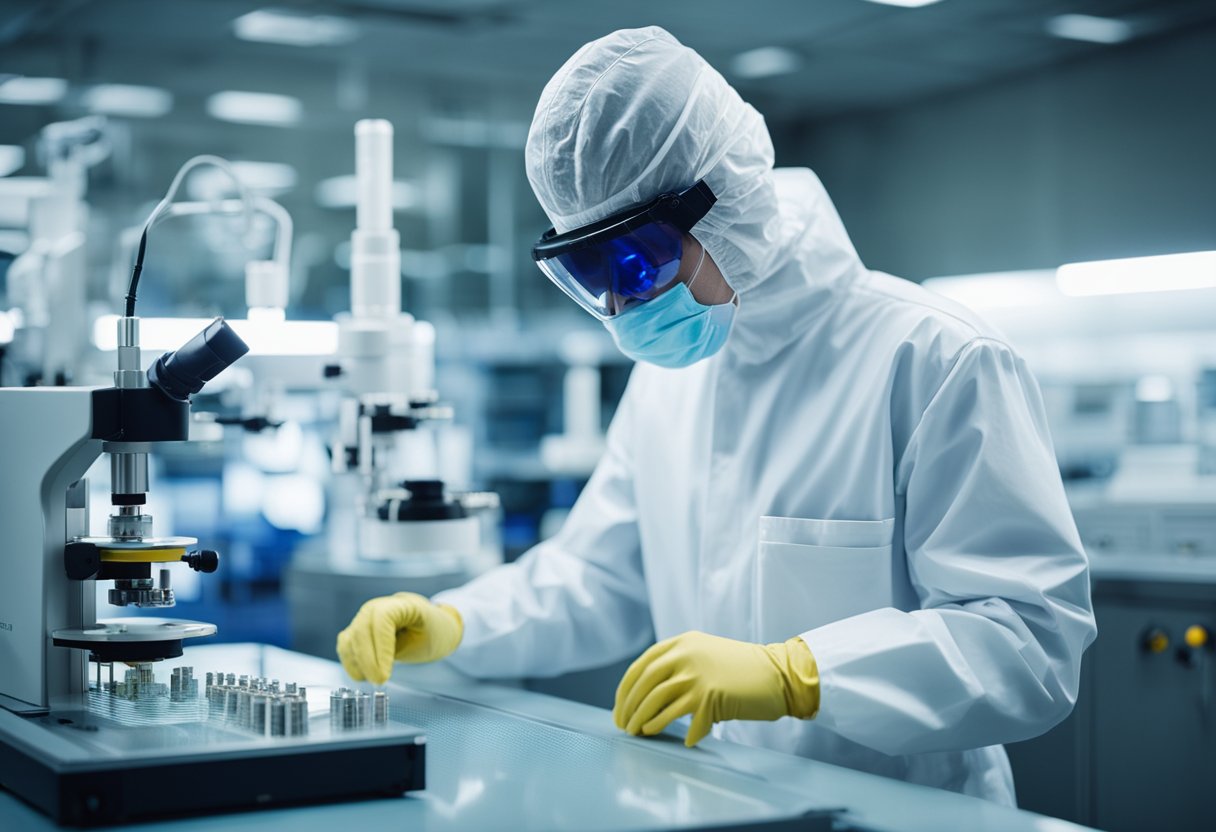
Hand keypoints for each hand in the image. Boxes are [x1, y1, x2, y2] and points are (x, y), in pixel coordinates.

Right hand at [336, 592, 463, 684]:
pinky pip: (346, 647)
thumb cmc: (431, 632)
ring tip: (375, 679)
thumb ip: (401, 649)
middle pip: (361, 631)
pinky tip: (365, 675)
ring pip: (349, 640)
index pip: (381, 620)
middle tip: (379, 682)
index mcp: (399, 604)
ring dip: (358, 664)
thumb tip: (377, 669)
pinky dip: (352, 663)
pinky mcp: (356, 631)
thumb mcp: (427, 638)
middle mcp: (375, 608)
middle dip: (367, 661)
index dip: (380, 648)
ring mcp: (363, 618)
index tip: (385, 674)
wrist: (429, 625)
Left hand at [613, 631, 818, 746]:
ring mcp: (697, 675)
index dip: (626, 689)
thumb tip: (646, 694)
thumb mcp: (704, 653)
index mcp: (682, 643)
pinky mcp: (710, 696)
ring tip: (640, 733)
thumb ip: (678, 664)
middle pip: (644, 684)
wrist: (779, 673)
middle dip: (630, 708)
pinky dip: (681, 732)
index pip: (641, 666)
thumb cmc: (741, 669)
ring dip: (645, 721)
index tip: (619, 707)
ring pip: (657, 702)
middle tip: (624, 726)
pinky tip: (683, 740)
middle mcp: (685, 655)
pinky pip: (685, 720)